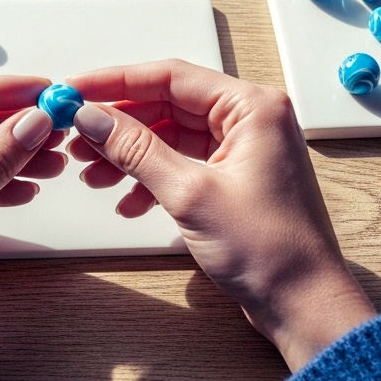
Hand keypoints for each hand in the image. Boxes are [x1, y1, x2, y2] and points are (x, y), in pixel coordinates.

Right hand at [66, 60, 374, 370]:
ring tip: (93, 173)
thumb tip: (94, 119)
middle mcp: (250, 120)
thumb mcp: (191, 194)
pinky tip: (127, 200)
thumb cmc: (271, 251)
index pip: (170, 76)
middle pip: (167, 104)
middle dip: (119, 123)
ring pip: (170, 135)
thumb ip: (136, 150)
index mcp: (252, 107)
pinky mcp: (234, 178)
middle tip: (76, 135)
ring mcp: (243, 149)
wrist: (303, 304)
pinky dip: (150, 177)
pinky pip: (182, 162)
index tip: (76, 90)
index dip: (116, 81)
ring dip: (129, 154)